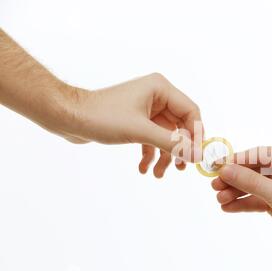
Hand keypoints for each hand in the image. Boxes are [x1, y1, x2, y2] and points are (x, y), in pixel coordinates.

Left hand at [63, 73, 202, 177]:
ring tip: (158, 174)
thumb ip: (172, 143)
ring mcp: (146, 109)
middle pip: (180, 126)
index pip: (191, 112)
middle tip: (181, 169)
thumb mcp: (141, 132)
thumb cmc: (102, 117)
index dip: (197, 135)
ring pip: (166, 136)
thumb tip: (197, 156)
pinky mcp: (136, 121)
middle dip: (178, 149)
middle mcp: (156, 96)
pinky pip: (151, 139)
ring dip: (164, 156)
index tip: (198, 157)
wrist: (68, 117)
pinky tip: (143, 168)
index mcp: (160, 89)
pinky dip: (150, 154)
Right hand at [211, 147, 271, 262]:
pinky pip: (256, 200)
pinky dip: (243, 203)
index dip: (237, 160)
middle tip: (214, 186)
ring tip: (219, 200)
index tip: (217, 166)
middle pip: (253, 170)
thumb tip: (224, 169)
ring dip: (236, 192)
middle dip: (234, 179)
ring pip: (253, 186)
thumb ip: (250, 181)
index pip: (259, 155)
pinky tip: (228, 207)